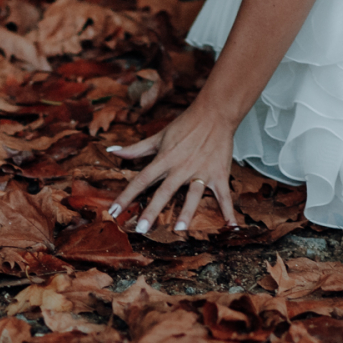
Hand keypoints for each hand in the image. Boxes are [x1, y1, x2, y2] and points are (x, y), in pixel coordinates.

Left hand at [106, 105, 238, 233]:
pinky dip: (229, 210)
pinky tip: (231, 226)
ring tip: (179, 229)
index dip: (126, 196)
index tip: (113, 212)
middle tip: (142, 229)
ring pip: (193, 195)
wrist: (215, 113)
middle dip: (152, 210)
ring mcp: (201, 172)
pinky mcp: (219, 174)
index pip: (141, 180)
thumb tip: (112, 151)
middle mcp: (181, 167)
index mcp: (164, 159)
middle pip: (164, 191)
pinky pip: (224, 195)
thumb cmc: (185, 124)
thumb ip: (135, 149)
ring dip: (187, 212)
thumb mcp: (158, 136)